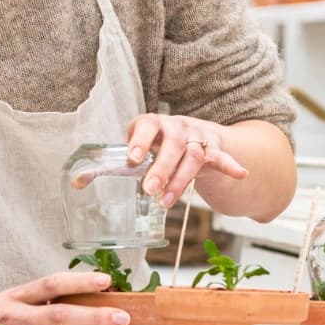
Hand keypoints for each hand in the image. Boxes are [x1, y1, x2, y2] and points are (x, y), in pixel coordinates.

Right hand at [0, 270, 130, 324]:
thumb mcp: (5, 302)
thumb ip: (37, 301)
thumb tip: (82, 297)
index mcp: (15, 296)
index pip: (51, 283)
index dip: (79, 281)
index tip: (107, 282)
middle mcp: (13, 317)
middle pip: (59, 314)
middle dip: (94, 315)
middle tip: (123, 317)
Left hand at [126, 113, 247, 207]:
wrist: (193, 134)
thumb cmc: (159, 142)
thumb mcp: (140, 146)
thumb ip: (118, 161)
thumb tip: (84, 178)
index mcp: (156, 123)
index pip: (148, 126)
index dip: (141, 140)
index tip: (133, 159)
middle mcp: (178, 127)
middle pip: (173, 144)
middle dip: (161, 168)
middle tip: (148, 189)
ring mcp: (198, 138)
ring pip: (193, 156)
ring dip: (181, 180)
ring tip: (166, 201)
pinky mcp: (214, 150)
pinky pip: (222, 158)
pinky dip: (231, 165)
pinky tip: (240, 173)